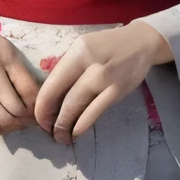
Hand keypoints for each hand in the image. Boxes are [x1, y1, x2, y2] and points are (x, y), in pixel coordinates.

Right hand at [0, 15, 40, 137]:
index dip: (38, 103)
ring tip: (19, 121)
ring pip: (0, 123)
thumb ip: (24, 77)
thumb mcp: (10, 53)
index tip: (42, 106)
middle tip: (33, 117)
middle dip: (28, 118)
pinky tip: (3, 122)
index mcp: (0, 61)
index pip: (27, 91)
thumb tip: (39, 105)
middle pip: (14, 111)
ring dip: (15, 126)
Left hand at [33, 22, 172, 144]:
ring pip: (80, 107)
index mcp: (79, 51)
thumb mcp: (83, 47)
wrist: (141, 43)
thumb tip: (49, 94)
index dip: (43, 103)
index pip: (54, 81)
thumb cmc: (106, 46)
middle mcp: (92, 64)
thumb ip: (67, 67)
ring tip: (60, 136)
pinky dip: (83, 124)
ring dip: (67, 125)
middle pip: (66, 97)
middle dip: (53, 118)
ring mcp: (107, 79)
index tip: (38, 116)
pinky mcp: (119, 91)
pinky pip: (96, 112)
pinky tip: (76, 132)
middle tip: (47, 130)